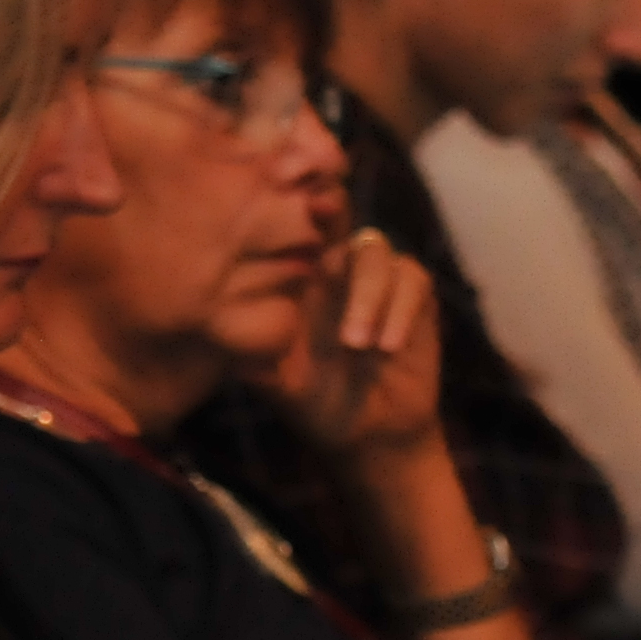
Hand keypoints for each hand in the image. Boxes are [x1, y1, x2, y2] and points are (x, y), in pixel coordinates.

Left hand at [259, 225, 443, 464]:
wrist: (369, 435)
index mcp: (293, 280)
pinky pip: (411, 279)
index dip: (284, 204)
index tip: (278, 204)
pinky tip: (388, 345)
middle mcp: (332, 269)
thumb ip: (257, 363)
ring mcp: (374, 278)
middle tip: (319, 208)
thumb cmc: (314, 405)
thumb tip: (226, 345)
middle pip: (334, 214)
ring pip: (373, 251)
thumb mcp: (280, 386)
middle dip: (329, 205)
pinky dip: (401, 309)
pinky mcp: (413, 294)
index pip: (286, 230)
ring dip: (367, 294)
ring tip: (359, 345)